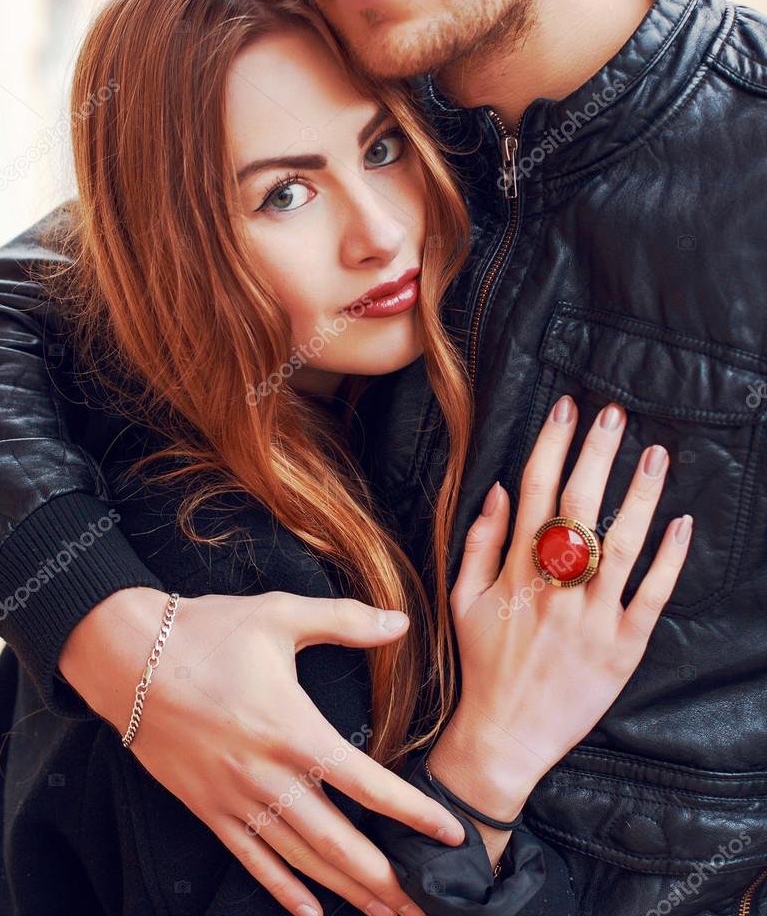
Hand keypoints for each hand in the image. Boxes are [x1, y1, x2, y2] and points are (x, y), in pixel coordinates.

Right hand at [60, 587, 464, 915]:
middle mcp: (267, 775)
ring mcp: (234, 798)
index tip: (450, 836)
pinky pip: (251, 860)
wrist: (126, 655)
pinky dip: (284, 892)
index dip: (413, 813)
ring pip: (301, 860)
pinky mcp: (206, 808)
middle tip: (427, 906)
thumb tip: (402, 620)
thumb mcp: (278, 615)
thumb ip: (345, 620)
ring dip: (346, 892)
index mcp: (292, 729)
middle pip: (339, 842)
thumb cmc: (205, 632)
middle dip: (387, 879)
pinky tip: (311, 915)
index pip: (367, 783)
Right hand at [430, 395, 692, 831]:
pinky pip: (651, 596)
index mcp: (514, 573)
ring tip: (655, 454)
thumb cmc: (481, 664)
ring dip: (640, 495)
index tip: (567, 410)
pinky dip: (668, 559)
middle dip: (597, 455)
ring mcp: (592, 616)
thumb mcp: (462, 599)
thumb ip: (478, 542)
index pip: (533, 493)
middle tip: (615, 415)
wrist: (504, 734)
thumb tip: (496, 490)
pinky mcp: (623, 646)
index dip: (551, 446)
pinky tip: (681, 524)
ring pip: (622, 544)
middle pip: (579, 507)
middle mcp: (554, 588)